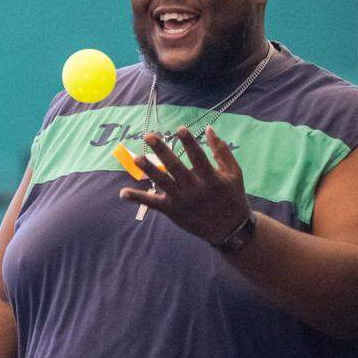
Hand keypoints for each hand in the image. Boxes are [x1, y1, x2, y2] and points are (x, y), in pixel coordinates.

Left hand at [119, 125, 251, 243]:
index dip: (189, 142)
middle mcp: (194, 190)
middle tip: (149, 136)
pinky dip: (138, 198)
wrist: (229, 229)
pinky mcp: (172, 211)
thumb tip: (209, 129)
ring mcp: (181, 201)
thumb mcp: (234, 173)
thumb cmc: (232, 196)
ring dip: (148, 170)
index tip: (179, 128)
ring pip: (162, 183)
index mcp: (211, 179)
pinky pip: (152, 204)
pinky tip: (123, 193)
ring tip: (137, 158)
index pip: (198, 157)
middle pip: (175, 167)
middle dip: (162, 151)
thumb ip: (221, 151)